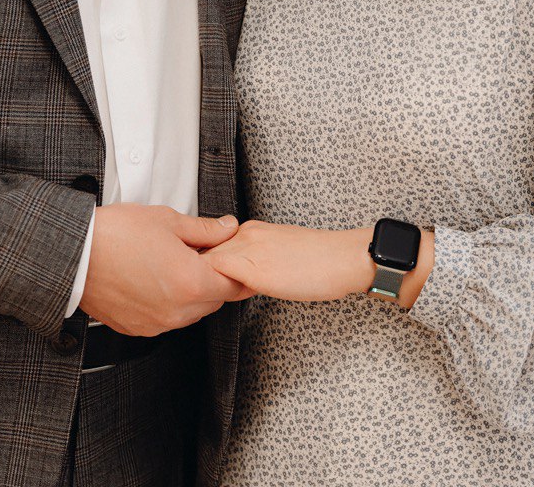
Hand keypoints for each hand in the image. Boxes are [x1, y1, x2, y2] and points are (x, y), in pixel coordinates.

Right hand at [79, 203, 250, 335]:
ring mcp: (156, 323)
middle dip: (213, 279)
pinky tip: (154, 279)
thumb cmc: (117, 234)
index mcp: (191, 283)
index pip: (233, 285)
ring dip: (191, 293)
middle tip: (200, 254)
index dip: (236, 269)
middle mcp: (177, 311)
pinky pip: (166, 319)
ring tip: (173, 264)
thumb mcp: (168, 221)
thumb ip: (205, 230)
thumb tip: (228, 229)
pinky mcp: (137, 328)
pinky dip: (168, 303)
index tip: (234, 258)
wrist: (75, 254)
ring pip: (191, 312)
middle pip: (214, 300)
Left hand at [201, 219, 374, 301]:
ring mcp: (247, 248)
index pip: (210, 246)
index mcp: (250, 230)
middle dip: (192, 273)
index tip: (195, 281)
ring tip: (199, 300)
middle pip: (200, 252)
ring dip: (199, 281)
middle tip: (190, 294)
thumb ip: (252, 262)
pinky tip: (215, 302)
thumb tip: (235, 281)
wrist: (342, 258)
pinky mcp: (253, 268)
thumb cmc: (319, 261)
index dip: (199, 266)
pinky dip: (210, 288)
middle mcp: (244, 234)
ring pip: (204, 263)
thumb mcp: (277, 255)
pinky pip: (217, 276)